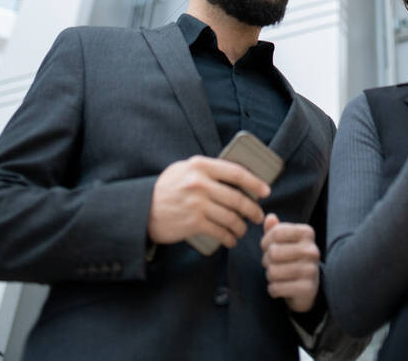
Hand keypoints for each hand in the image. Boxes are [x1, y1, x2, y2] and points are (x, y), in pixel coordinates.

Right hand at [147, 156, 269, 248]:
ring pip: (230, 217)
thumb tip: (234, 176)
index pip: (235, 172)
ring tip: (243, 230)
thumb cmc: (166, 188)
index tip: (266, 191)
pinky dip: (229, 238)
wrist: (141, 209)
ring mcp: (197, 203)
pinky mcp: (193, 223)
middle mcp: (200, 183)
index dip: (254, 182)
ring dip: (241, 226)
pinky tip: (231, 240)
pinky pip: (219, 231)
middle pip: (236, 198)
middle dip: (252, 209)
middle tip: (258, 216)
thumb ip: (206, 170)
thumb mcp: (184, 169)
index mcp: (200, 165)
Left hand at [261, 214, 320, 312]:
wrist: (308, 287)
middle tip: (271, 264)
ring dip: (269, 276)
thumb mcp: (285, 241)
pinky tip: (280, 287)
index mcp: (307, 233)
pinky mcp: (307, 289)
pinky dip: (273, 289)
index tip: (268, 248)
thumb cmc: (292, 258)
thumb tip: (270, 217)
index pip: (276, 232)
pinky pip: (276, 288)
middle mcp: (312, 250)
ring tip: (276, 275)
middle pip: (273, 252)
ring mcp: (311, 270)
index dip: (265, 242)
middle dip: (266, 260)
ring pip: (273, 271)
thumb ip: (275, 229)